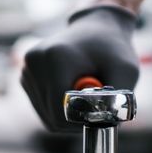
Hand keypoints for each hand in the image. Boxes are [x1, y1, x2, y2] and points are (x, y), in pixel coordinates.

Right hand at [21, 7, 139, 130]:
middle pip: (51, 117)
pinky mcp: (25, 75)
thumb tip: (107, 124)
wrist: (96, 28)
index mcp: (56, 58)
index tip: (99, 112)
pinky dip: (59, 108)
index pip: (59, 113)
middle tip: (95, 103)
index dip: (81, 121)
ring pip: (45, 115)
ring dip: (68, 114)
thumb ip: (119, 99)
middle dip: (76, 117)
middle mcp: (34, 62)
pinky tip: (72, 91)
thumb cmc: (113, 50)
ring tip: (84, 93)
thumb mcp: (126, 71)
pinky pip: (42, 108)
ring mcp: (27, 69)